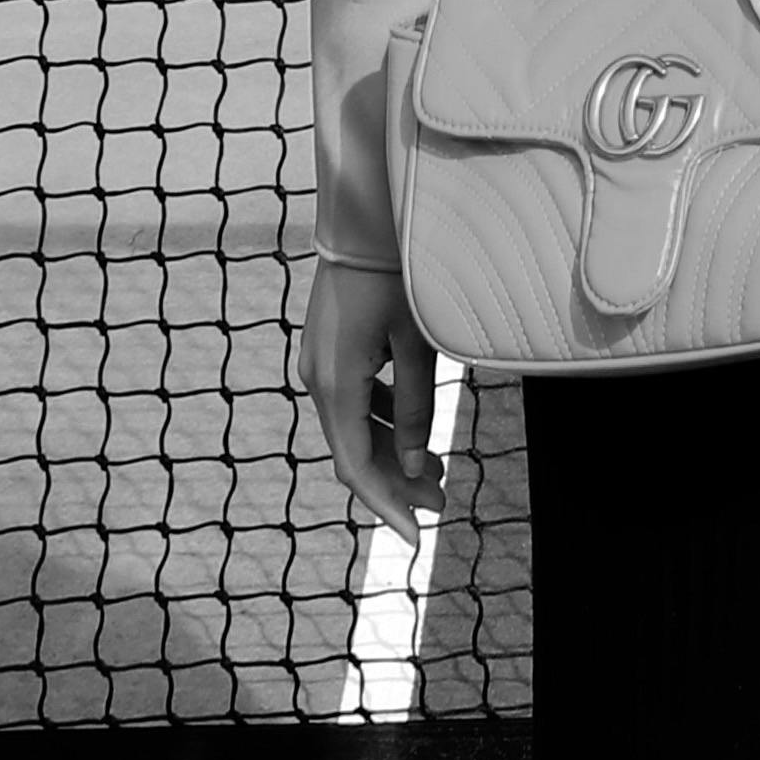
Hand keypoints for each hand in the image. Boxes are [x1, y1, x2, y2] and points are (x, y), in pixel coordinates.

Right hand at [305, 258, 443, 543]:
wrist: (363, 221)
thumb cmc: (396, 278)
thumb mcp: (418, 347)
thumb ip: (418, 408)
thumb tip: (415, 465)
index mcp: (336, 384)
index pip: (357, 466)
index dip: (386, 505)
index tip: (415, 538)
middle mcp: (318, 381)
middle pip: (355, 454)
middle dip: (396, 484)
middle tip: (441, 504)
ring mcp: (319, 365)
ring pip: (354, 431)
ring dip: (392, 455)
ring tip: (436, 475)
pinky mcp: (329, 352)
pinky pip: (353, 403)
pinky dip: (382, 424)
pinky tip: (413, 432)